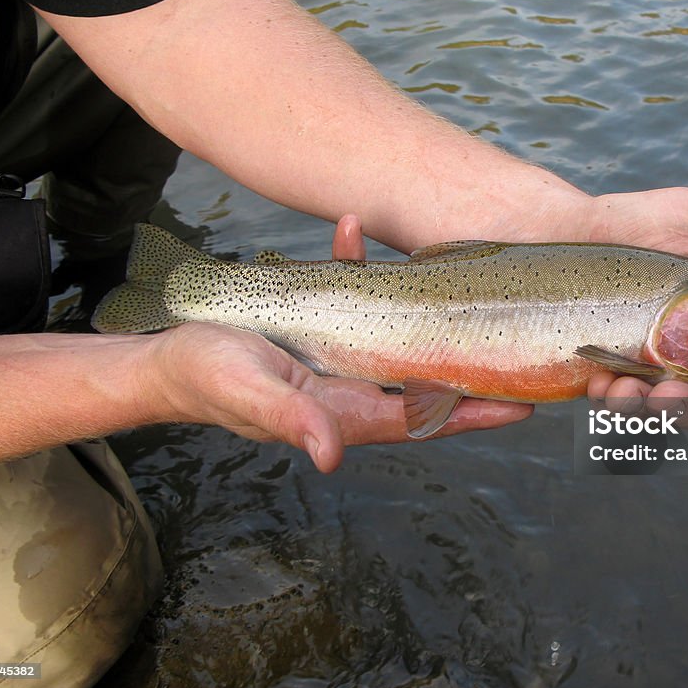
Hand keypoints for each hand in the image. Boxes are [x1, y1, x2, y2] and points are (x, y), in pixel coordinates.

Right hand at [143, 215, 531, 472]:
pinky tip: (348, 232)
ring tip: (461, 277)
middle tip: (521, 339)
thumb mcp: (246, 394)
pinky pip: (351, 296)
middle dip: (471, 360)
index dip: (470, 412)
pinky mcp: (319, 328)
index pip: (421, 417)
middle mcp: (351, 386)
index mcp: (343, 411)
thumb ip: (292, 419)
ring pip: (398, 333)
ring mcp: (339, 356)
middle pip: (426, 378)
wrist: (167, 357)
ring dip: (424, 304)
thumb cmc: (204, 380)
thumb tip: (332, 455)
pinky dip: (355, 267)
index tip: (519, 404)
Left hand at [577, 188, 687, 441]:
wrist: (559, 229)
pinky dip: (611, 399)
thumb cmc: (631, 222)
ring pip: (659, 416)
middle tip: (673, 394)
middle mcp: (684, 355)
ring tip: (629, 388)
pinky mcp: (602, 371)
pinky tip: (601, 377)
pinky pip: (612, 404)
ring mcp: (641, 368)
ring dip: (650, 413)